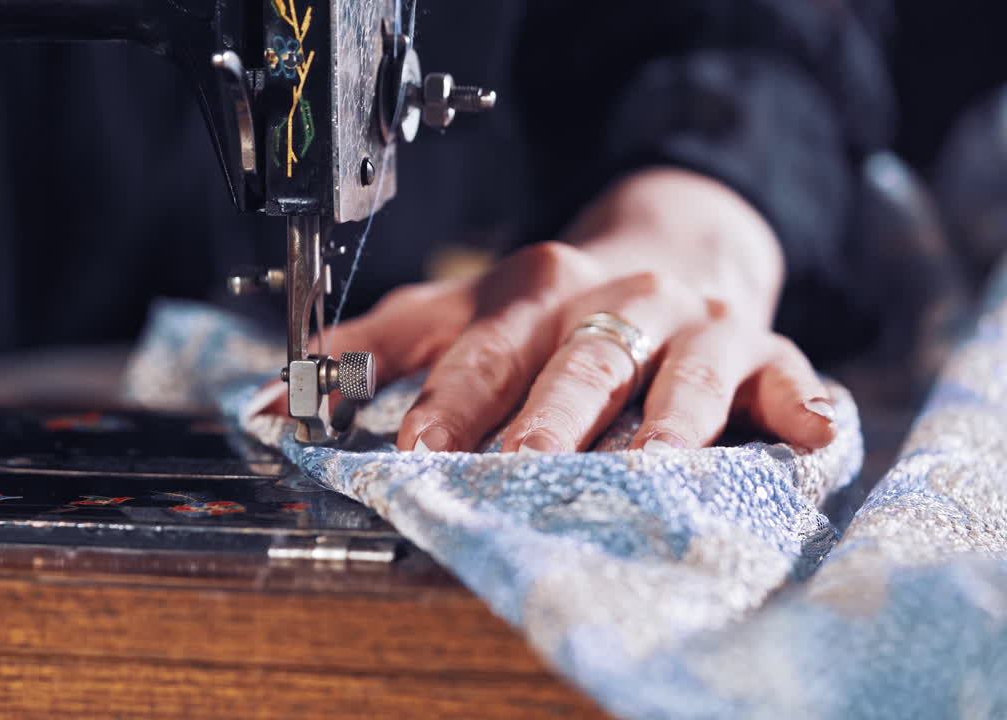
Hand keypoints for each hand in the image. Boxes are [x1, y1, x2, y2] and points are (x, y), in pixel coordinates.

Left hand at [311, 168, 837, 452]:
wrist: (671, 251)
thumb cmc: (556, 306)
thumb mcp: (464, 308)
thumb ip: (378, 345)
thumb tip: (281, 391)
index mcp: (534, 290)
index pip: (486, 346)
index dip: (450, 400)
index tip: (413, 450)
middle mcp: (615, 302)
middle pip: (579, 359)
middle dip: (549, 415)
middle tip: (519, 466)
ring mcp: (693, 325)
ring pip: (681, 372)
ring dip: (666, 421)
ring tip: (649, 467)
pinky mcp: (763, 351)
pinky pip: (786, 378)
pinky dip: (800, 406)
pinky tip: (811, 435)